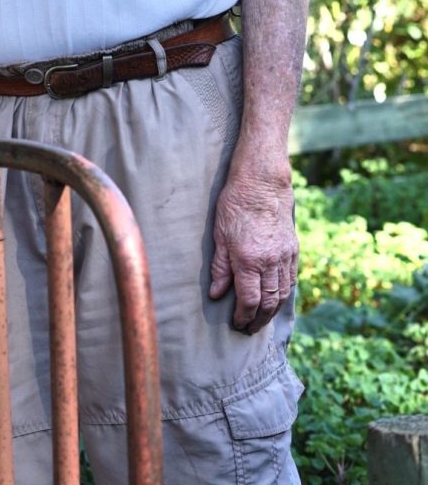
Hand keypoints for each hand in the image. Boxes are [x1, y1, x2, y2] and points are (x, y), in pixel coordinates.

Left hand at [209, 171, 297, 334]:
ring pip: (282, 294)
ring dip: (272, 311)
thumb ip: (220, 267)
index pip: (249, 300)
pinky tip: (276, 298)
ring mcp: (284, 256)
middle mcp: (270, 261)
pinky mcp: (293, 249)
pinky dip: (284, 293)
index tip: (237, 324)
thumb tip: (217, 294)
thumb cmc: (235, 204)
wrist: (262, 182)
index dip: (244, 316)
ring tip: (262, 319)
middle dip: (259, 320)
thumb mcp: (220, 234)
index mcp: (249, 259)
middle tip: (249, 329)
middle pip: (268, 302)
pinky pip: (291, 279)